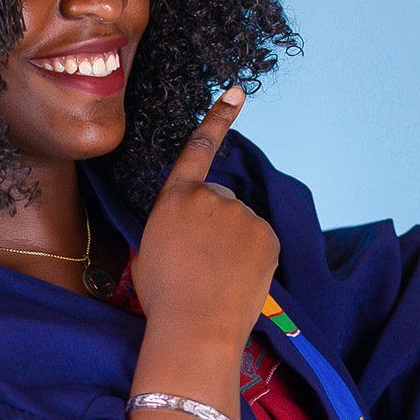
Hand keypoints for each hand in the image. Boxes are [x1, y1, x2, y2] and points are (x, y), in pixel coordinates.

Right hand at [131, 84, 280, 350]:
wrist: (195, 327)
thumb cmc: (164, 297)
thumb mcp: (153, 249)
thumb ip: (175, 225)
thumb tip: (195, 229)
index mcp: (175, 198)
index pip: (199, 148)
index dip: (219, 118)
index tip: (238, 91)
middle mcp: (212, 197)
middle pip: (219, 202)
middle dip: (213, 225)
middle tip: (199, 263)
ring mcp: (243, 215)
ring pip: (240, 224)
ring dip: (231, 244)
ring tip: (215, 277)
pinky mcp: (267, 235)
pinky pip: (258, 241)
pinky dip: (251, 257)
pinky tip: (236, 279)